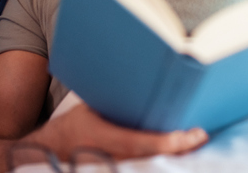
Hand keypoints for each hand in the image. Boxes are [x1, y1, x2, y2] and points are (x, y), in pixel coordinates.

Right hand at [34, 104, 207, 161]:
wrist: (48, 152)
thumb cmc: (71, 128)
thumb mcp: (89, 109)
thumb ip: (113, 102)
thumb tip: (139, 83)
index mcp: (104, 138)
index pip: (144, 144)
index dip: (171, 142)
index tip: (193, 134)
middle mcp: (110, 158)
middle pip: (154, 159)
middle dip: (179, 150)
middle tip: (199, 138)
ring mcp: (112, 169)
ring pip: (150, 167)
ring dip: (173, 157)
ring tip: (193, 143)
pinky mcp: (112, 172)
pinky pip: (141, 169)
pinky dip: (159, 162)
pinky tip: (175, 153)